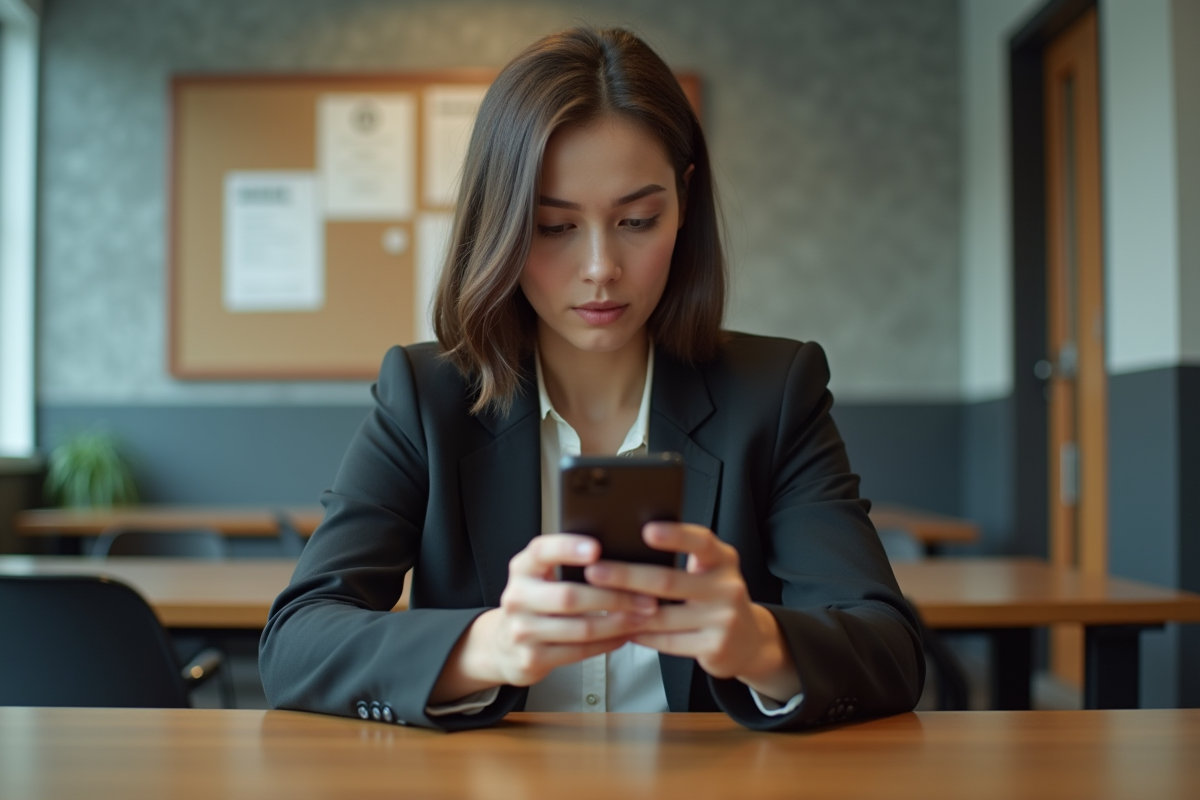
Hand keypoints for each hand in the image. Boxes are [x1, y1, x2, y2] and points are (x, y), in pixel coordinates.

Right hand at [428, 534, 656, 704]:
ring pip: (580, 628)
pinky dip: (608, 643)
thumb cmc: (536, 603)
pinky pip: (579, 651)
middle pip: (570, 596)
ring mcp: (522, 631)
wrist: (503, 645)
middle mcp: (517, 597)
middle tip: (646, 596)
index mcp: (522, 568)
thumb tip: (619, 551)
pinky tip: (624, 635)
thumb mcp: (540, 576)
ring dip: (619, 623)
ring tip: (643, 617)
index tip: (597, 548)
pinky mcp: (531, 659)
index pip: (541, 551)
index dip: (568, 547)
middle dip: (614, 597)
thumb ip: (566, 562)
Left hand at [583, 523, 800, 702]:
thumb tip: (628, 546)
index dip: (674, 535)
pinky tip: (621, 627)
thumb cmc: (715, 598)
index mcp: (723, 559)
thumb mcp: (709, 570)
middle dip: (626, 576)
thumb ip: (683, 558)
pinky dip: (640, 634)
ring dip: (625, 611)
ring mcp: (723, 619)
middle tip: (595, 571)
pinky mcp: (714, 647)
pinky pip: (666, 641)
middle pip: (669, 581)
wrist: (749, 641)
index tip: (646, 530)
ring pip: (662, 616)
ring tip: (599, 603)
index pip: (700, 542)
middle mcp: (727, 586)